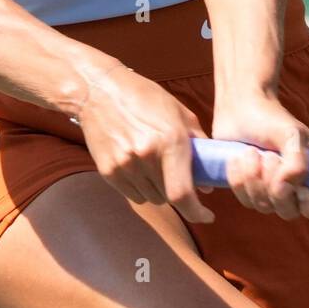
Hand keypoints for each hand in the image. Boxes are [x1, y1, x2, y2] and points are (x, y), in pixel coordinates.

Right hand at [75, 62, 215, 224]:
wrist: (99, 91)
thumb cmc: (145, 97)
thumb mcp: (180, 113)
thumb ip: (199, 146)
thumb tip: (208, 183)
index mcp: (170, 141)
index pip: (183, 193)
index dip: (197, 212)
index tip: (207, 216)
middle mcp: (147, 157)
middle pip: (168, 198)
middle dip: (179, 193)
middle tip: (179, 178)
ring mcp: (125, 166)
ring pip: (151, 198)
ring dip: (159, 190)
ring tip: (156, 167)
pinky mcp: (108, 171)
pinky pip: (132, 195)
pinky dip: (141, 188)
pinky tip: (140, 168)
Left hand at [210, 92, 308, 224]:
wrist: (240, 108)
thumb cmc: (271, 118)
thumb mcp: (291, 135)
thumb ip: (297, 162)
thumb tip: (286, 189)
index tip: (299, 189)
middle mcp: (297, 188)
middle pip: (290, 212)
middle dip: (274, 185)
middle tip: (269, 156)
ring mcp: (272, 192)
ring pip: (264, 207)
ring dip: (254, 178)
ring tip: (252, 151)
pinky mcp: (250, 191)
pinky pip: (245, 200)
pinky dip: (239, 179)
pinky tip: (238, 158)